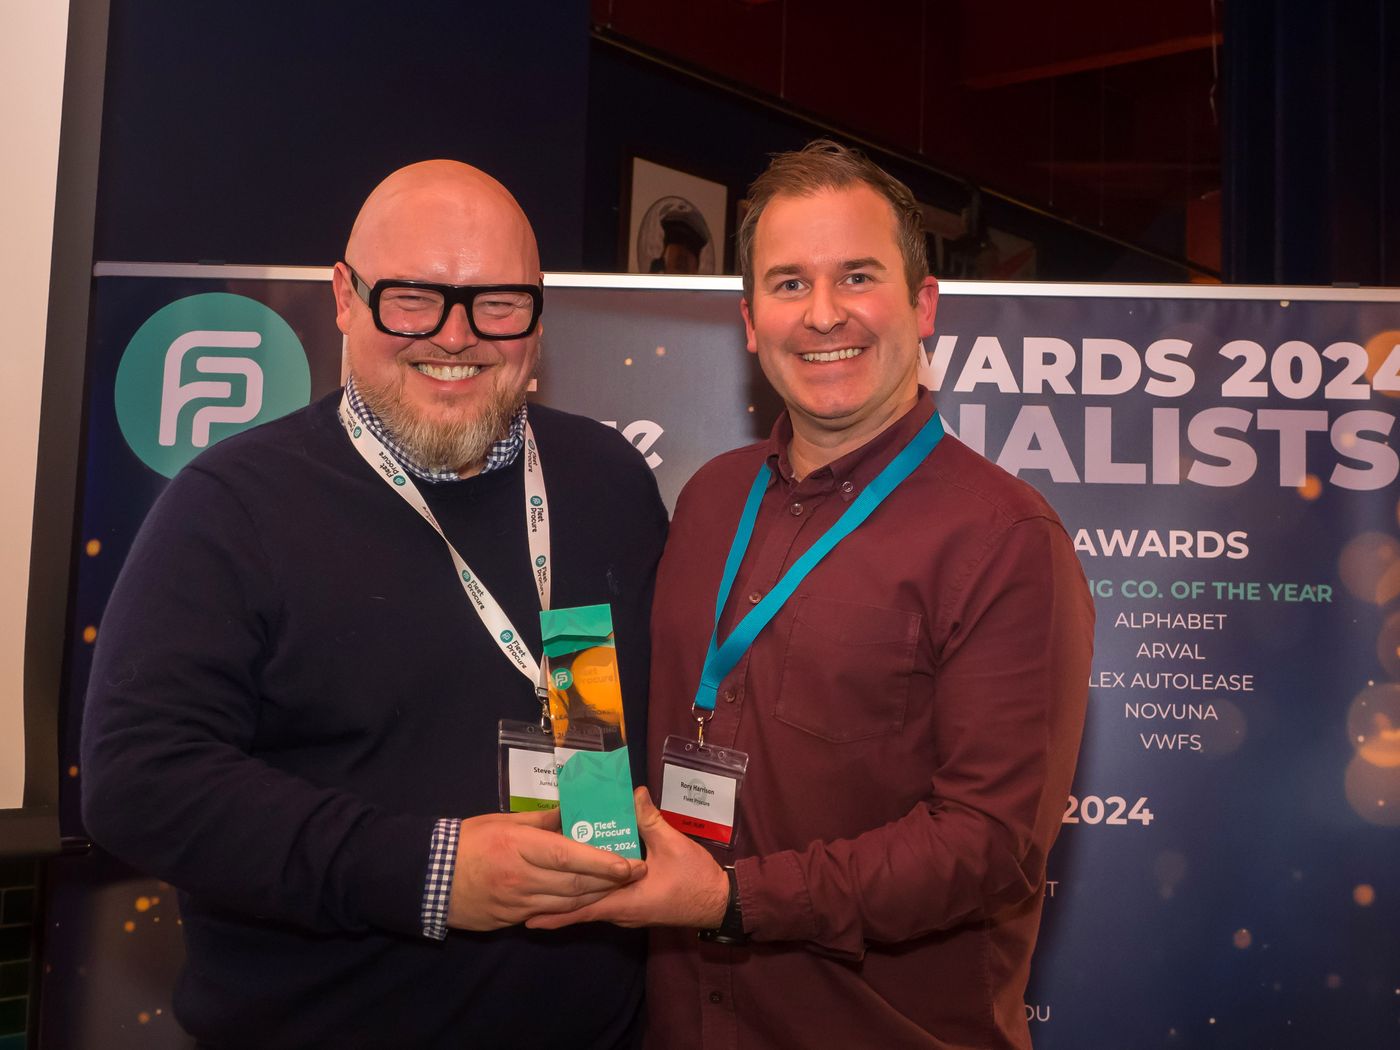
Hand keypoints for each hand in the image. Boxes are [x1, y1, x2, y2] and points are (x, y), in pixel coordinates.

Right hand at [447, 808, 644, 930]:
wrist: (429, 877)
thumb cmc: (468, 840)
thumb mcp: (503, 820)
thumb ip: (541, 819)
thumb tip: (572, 813)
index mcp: (519, 846)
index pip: (570, 856)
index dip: (603, 863)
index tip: (630, 864)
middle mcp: (521, 877)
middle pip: (575, 884)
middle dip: (610, 881)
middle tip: (636, 874)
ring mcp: (516, 903)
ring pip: (567, 904)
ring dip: (596, 896)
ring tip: (619, 886)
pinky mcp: (510, 919)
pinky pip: (548, 914)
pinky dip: (570, 908)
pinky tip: (586, 899)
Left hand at [525, 788, 729, 930]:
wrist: (719, 902)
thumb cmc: (695, 877)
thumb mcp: (673, 844)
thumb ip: (650, 819)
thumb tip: (633, 793)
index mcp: (626, 899)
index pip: (583, 907)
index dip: (556, 910)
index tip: (530, 911)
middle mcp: (622, 911)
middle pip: (581, 909)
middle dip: (554, 907)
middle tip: (525, 903)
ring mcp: (628, 912)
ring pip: (592, 907)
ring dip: (569, 902)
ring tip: (542, 894)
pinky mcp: (635, 908)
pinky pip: (605, 903)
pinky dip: (588, 897)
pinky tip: (578, 885)